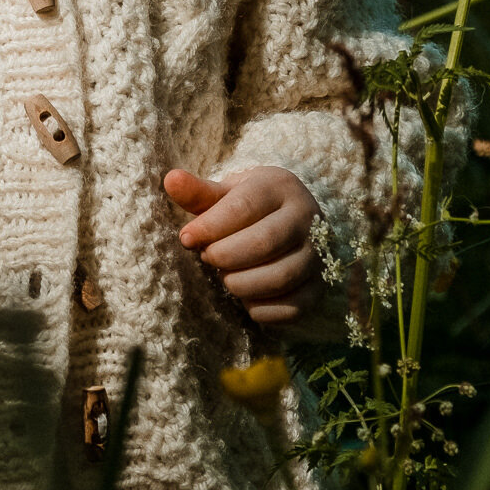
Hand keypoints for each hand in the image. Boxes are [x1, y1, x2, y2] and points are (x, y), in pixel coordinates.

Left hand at [163, 165, 321, 327]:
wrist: (292, 223)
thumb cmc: (250, 208)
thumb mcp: (227, 194)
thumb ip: (198, 193)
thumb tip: (171, 180)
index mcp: (280, 187)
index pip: (244, 206)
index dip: (210, 226)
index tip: (186, 238)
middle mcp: (307, 217)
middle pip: (263, 243)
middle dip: (225, 256)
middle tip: (208, 257)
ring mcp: (317, 254)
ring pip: (279, 277)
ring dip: (240, 283)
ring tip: (226, 276)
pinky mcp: (318, 287)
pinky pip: (291, 308)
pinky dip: (261, 309)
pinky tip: (246, 298)